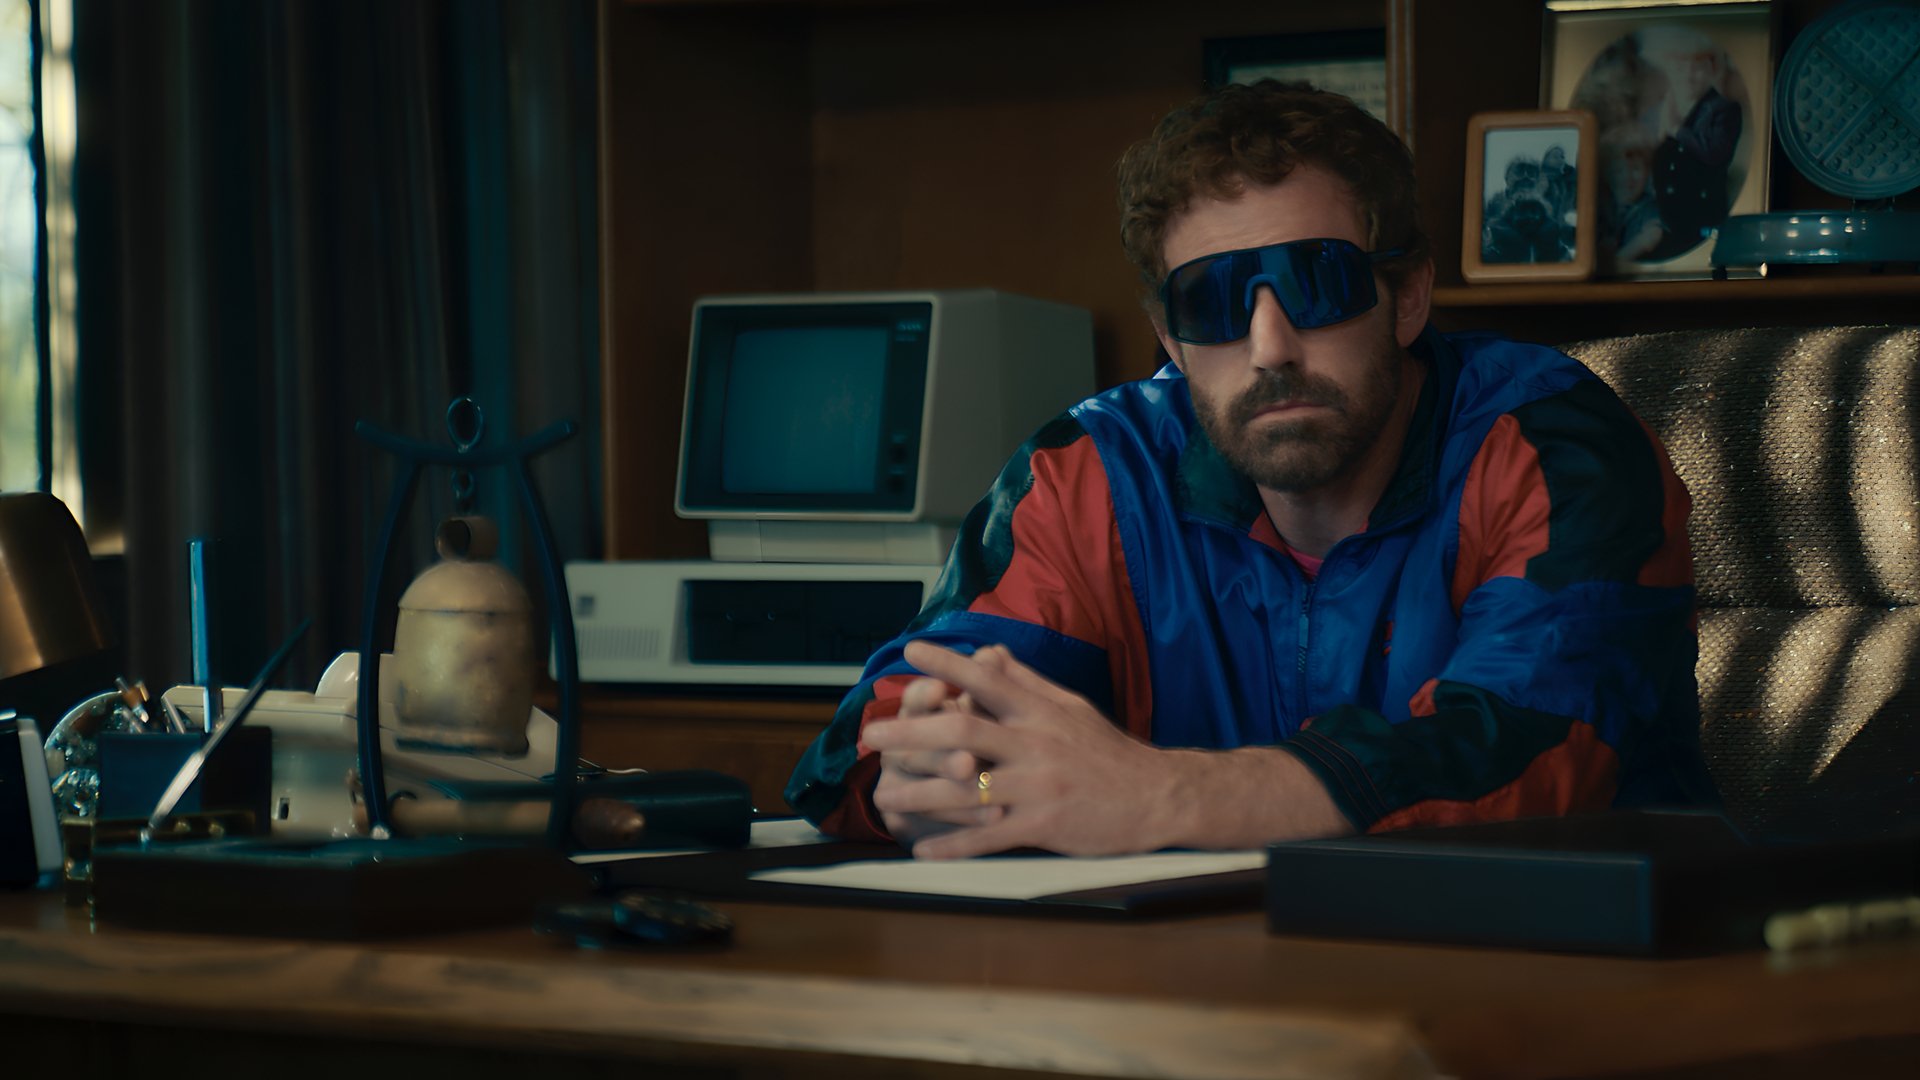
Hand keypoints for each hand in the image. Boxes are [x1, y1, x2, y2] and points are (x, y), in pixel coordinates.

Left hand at [863, 642, 1179, 858]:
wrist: (1157, 796)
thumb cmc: (1108, 752)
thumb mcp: (1071, 708)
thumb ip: (1027, 683)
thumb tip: (989, 654)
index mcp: (1040, 712)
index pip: (988, 680)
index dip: (948, 663)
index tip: (912, 650)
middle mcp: (1036, 744)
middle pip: (964, 733)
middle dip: (912, 732)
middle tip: (872, 733)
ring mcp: (1039, 786)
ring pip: (969, 788)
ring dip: (920, 793)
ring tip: (883, 796)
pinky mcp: (1046, 825)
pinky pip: (991, 836)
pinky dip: (955, 845)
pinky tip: (925, 849)